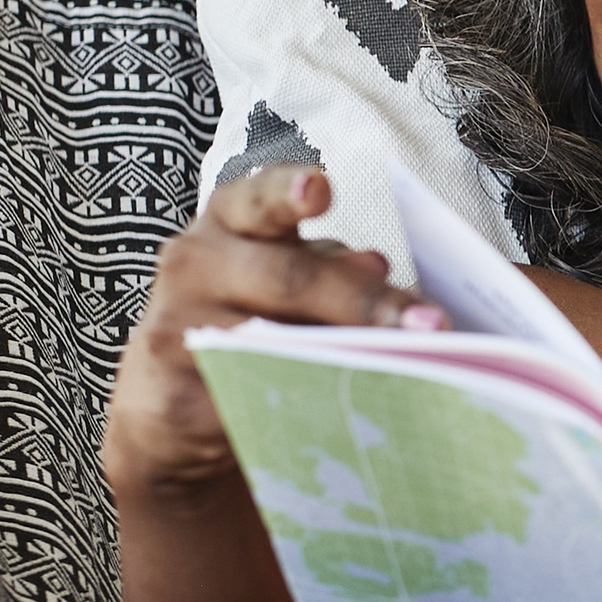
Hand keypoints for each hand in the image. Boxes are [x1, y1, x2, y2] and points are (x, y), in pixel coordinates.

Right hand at [105, 167, 440, 507]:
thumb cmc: (247, 319)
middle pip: (287, 278)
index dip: (290, 191)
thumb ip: (328, 268)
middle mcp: (194, 263)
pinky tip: (351, 412)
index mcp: (229, 219)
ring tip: (406, 370)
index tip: (320, 189)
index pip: (259, 197)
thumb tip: (375, 265)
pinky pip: (256, 399)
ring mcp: (176, 328)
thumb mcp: (286, 280)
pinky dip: (310, 404)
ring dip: (347, 358)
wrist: (171, 406)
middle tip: (431, 325)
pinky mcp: (177, 396)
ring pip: (274, 342)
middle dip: (365, 302)